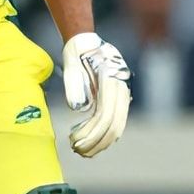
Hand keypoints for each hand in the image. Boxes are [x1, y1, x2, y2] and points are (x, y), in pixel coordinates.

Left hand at [62, 33, 131, 157]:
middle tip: (76, 150)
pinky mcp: (117, 101)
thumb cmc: (77, 52)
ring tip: (79, 150)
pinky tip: (87, 142)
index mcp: (112, 80)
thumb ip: (74, 83)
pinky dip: (102, 135)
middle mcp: (121, 89)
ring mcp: (122, 95)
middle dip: (95, 142)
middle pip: (114, 125)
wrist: (87, 43)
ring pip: (116, 128)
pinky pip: (114, 123)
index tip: (75, 142)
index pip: (106, 115)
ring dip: (99, 142)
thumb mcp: (71, 63)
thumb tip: (77, 109)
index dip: (91, 132)